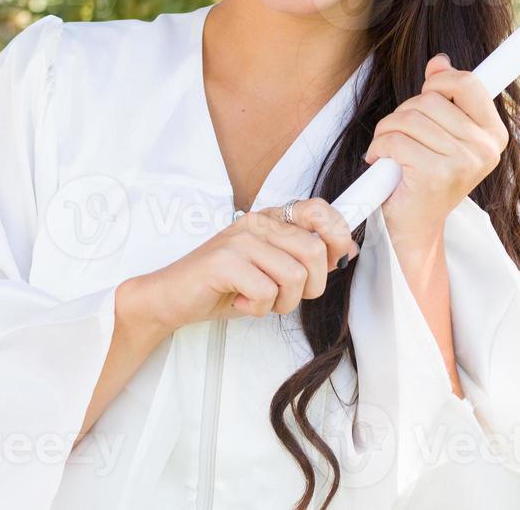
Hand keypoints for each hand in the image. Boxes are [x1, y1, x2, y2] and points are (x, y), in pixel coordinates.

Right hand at [130, 198, 360, 333]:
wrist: (173, 297)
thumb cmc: (223, 285)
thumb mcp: (270, 269)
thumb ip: (303, 257)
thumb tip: (347, 250)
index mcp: (270, 219)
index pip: (319, 210)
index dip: (338, 234)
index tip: (337, 259)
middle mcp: (256, 222)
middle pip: (315, 249)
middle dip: (311, 285)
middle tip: (286, 295)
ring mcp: (240, 239)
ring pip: (295, 274)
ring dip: (283, 301)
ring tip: (260, 300)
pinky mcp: (225, 260)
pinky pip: (268, 290)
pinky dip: (260, 308)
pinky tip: (242, 303)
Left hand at [363, 53, 509, 248]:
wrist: (416, 227)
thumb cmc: (426, 177)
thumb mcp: (442, 134)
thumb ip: (445, 97)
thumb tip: (439, 62)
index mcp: (492, 134)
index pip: (469, 83)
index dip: (441, 81)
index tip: (427, 91)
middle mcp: (484, 147)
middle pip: (429, 99)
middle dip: (403, 113)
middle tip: (399, 135)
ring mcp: (462, 161)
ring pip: (408, 118)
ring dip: (387, 131)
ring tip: (389, 151)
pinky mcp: (436, 173)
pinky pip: (395, 140)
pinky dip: (379, 148)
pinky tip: (382, 163)